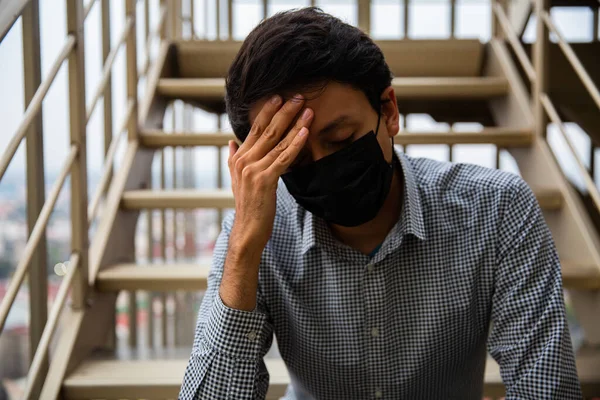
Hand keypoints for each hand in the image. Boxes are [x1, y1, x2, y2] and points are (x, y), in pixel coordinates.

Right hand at [227, 94, 312, 256]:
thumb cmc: (248, 206)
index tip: (279, 97)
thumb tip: (231, 141)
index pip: (255, 129)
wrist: (247, 230)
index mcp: (238, 158)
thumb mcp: (237, 180)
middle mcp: (244, 161)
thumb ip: (234, 158)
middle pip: (267, 130)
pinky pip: (284, 158)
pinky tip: (305, 132)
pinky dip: (296, 143)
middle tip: (299, 96)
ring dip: (294, 124)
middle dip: (284, 111)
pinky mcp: (265, 180)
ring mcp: (253, 170)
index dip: (267, 112)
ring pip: (278, 142)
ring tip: (308, 110)